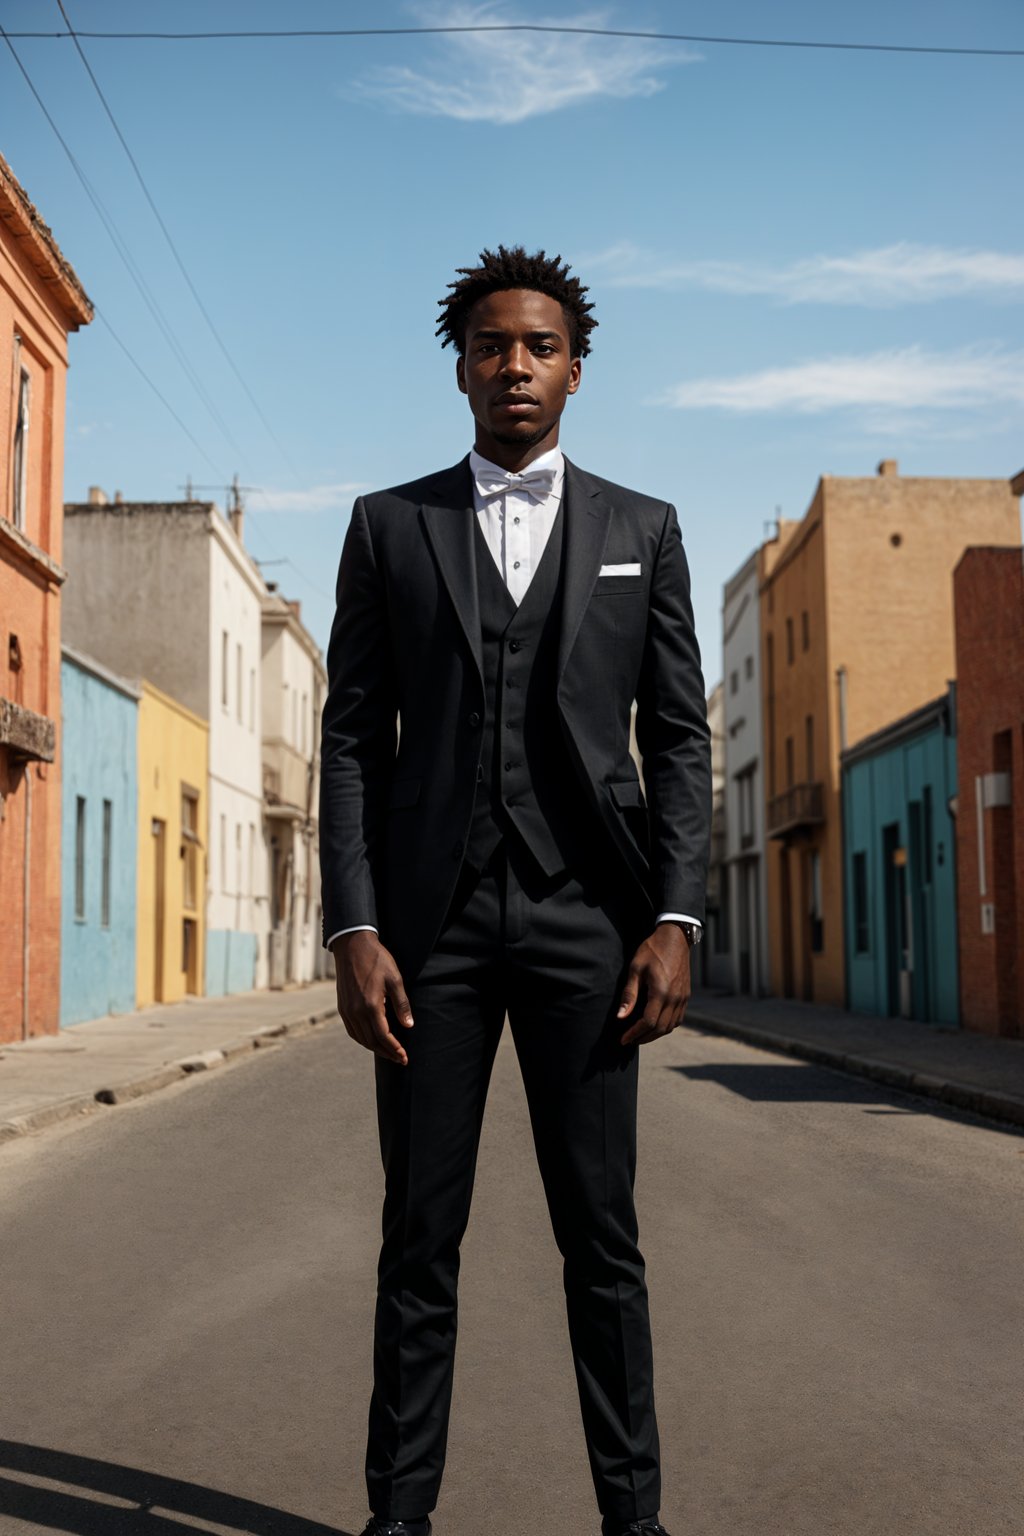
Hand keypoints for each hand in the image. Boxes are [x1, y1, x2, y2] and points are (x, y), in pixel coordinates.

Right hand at [331, 931, 413, 1065]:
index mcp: (370, 1006)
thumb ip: (402, 1004)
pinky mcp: (342, 1007)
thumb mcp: (395, 979)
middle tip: (399, 1059)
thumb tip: (408, 1025)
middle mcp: (356, 1012)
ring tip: (388, 1052)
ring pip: (360, 1038)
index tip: (404, 1057)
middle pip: (371, 1042)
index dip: (395, 1049)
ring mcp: (346, 1010)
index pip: (383, 1037)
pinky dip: (362, 1039)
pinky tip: (371, 1039)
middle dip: (386, 1053)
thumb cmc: (377, 960)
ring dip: (374, 1048)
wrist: (352, 945)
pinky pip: (352, 1030)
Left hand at [617, 923, 691, 1045]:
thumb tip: (620, 1017)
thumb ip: (629, 994)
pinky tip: (655, 1024)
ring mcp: (683, 998)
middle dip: (643, 1037)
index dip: (635, 1033)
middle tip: (630, 1040)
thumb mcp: (635, 969)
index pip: (648, 1022)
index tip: (623, 1039)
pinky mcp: (686, 996)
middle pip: (660, 1028)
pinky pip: (678, 1019)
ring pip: (670, 1026)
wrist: (675, 938)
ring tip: (640, 1034)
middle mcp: (675, 998)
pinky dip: (666, 1026)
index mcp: (661, 992)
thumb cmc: (652, 951)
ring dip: (655, 1034)